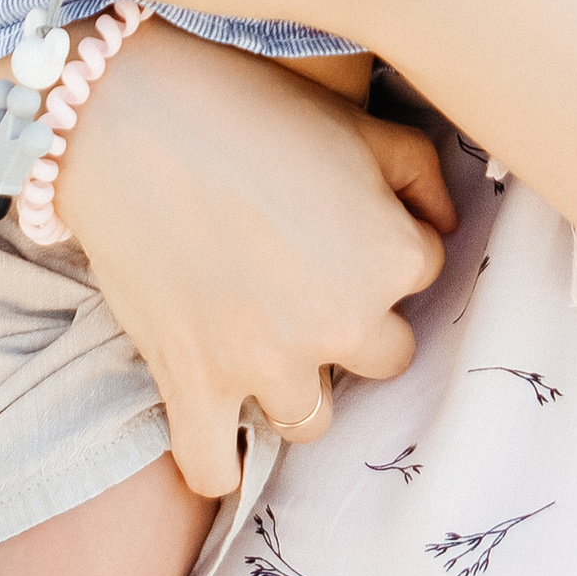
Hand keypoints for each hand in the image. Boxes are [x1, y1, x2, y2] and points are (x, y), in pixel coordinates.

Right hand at [44, 17, 457, 496]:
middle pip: (382, 359)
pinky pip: (215, 470)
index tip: (336, 226)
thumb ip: (421, 174)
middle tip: (302, 283)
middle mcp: (344, 322)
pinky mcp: (195, 387)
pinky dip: (215, 461)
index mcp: (392, 257)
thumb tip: (446, 225)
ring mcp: (269, 364)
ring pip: (312, 420)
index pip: (422, 275)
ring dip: (294, 389)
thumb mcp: (356, 122)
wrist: (130, 115)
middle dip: (352, 326)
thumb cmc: (248, 106)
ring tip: (261, 342)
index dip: (380, 247)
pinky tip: (216, 426)